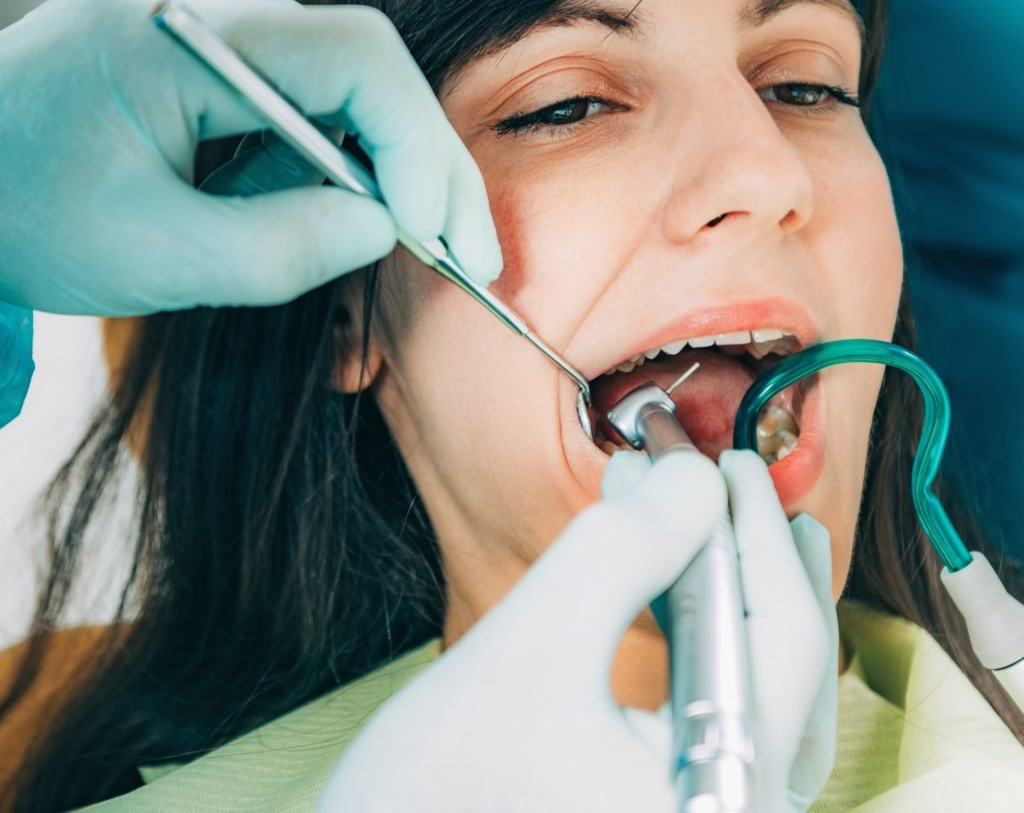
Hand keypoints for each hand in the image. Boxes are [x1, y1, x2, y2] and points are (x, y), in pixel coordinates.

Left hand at [0, 0, 500, 314]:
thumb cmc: (26, 214)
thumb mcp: (153, 256)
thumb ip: (280, 251)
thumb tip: (386, 229)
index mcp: (179, 25)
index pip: (353, 54)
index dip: (417, 143)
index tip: (439, 232)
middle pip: (366, 70)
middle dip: (423, 169)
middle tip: (467, 255)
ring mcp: (216, 10)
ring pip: (347, 90)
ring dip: (376, 175)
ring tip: (365, 244)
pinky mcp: (223, 43)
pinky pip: (312, 99)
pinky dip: (333, 165)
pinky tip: (310, 211)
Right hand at [317, 448, 836, 812]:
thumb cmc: (434, 787)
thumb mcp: (529, 645)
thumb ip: (623, 549)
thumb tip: (698, 480)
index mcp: (721, 790)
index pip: (783, 634)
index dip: (755, 527)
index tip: (731, 459)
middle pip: (795, 672)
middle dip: (761, 558)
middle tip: (742, 480)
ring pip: (771, 702)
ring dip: (752, 599)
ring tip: (752, 532)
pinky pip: (733, 725)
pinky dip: (721, 648)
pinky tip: (705, 604)